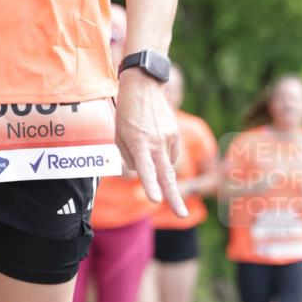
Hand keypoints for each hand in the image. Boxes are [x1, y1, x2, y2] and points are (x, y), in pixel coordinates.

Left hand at [115, 70, 187, 217]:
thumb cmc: (126, 112)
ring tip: (144, 142)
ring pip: (165, 164)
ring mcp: (168, 138)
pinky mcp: (175, 133)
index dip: (150, 185)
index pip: (145, 169)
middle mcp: (156, 142)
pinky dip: (162, 155)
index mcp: (139, 142)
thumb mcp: (118, 134)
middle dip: (174, 197)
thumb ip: (128, 157)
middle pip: (166, 175)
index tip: (156, 200)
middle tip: (182, 215)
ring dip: (158, 166)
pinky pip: (169, 154)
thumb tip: (141, 172)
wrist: (144, 86)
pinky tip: (154, 141)